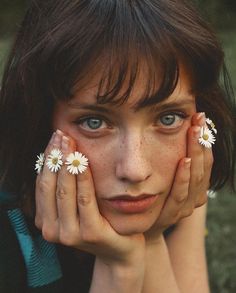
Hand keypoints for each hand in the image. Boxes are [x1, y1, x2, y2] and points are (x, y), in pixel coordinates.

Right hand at [35, 130, 144, 268]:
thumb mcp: (75, 208)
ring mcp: (70, 234)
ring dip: (67, 163)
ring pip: (65, 190)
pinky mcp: (90, 232)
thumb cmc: (98, 223)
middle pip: (50, 185)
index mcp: (45, 222)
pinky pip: (85, 198)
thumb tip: (58, 156)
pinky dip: (84, 178)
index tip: (53, 139)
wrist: (120, 250)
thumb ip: (64, 190)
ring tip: (70, 142)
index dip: (46, 160)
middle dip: (55, 156)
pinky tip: (84, 161)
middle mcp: (52, 230)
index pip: (41, 184)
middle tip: (61, 134)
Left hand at [145, 112, 212, 241]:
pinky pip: (179, 195)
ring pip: (195, 180)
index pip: (206, 160)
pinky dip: (184, 178)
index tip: (200, 118)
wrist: (141, 228)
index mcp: (196, 186)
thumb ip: (174, 159)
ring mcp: (184, 207)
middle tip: (199, 119)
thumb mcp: (167, 178)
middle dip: (201, 141)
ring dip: (196, 155)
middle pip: (203, 167)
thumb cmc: (154, 198)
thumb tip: (177, 127)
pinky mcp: (170, 215)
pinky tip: (184, 161)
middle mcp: (194, 197)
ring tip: (194, 133)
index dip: (205, 140)